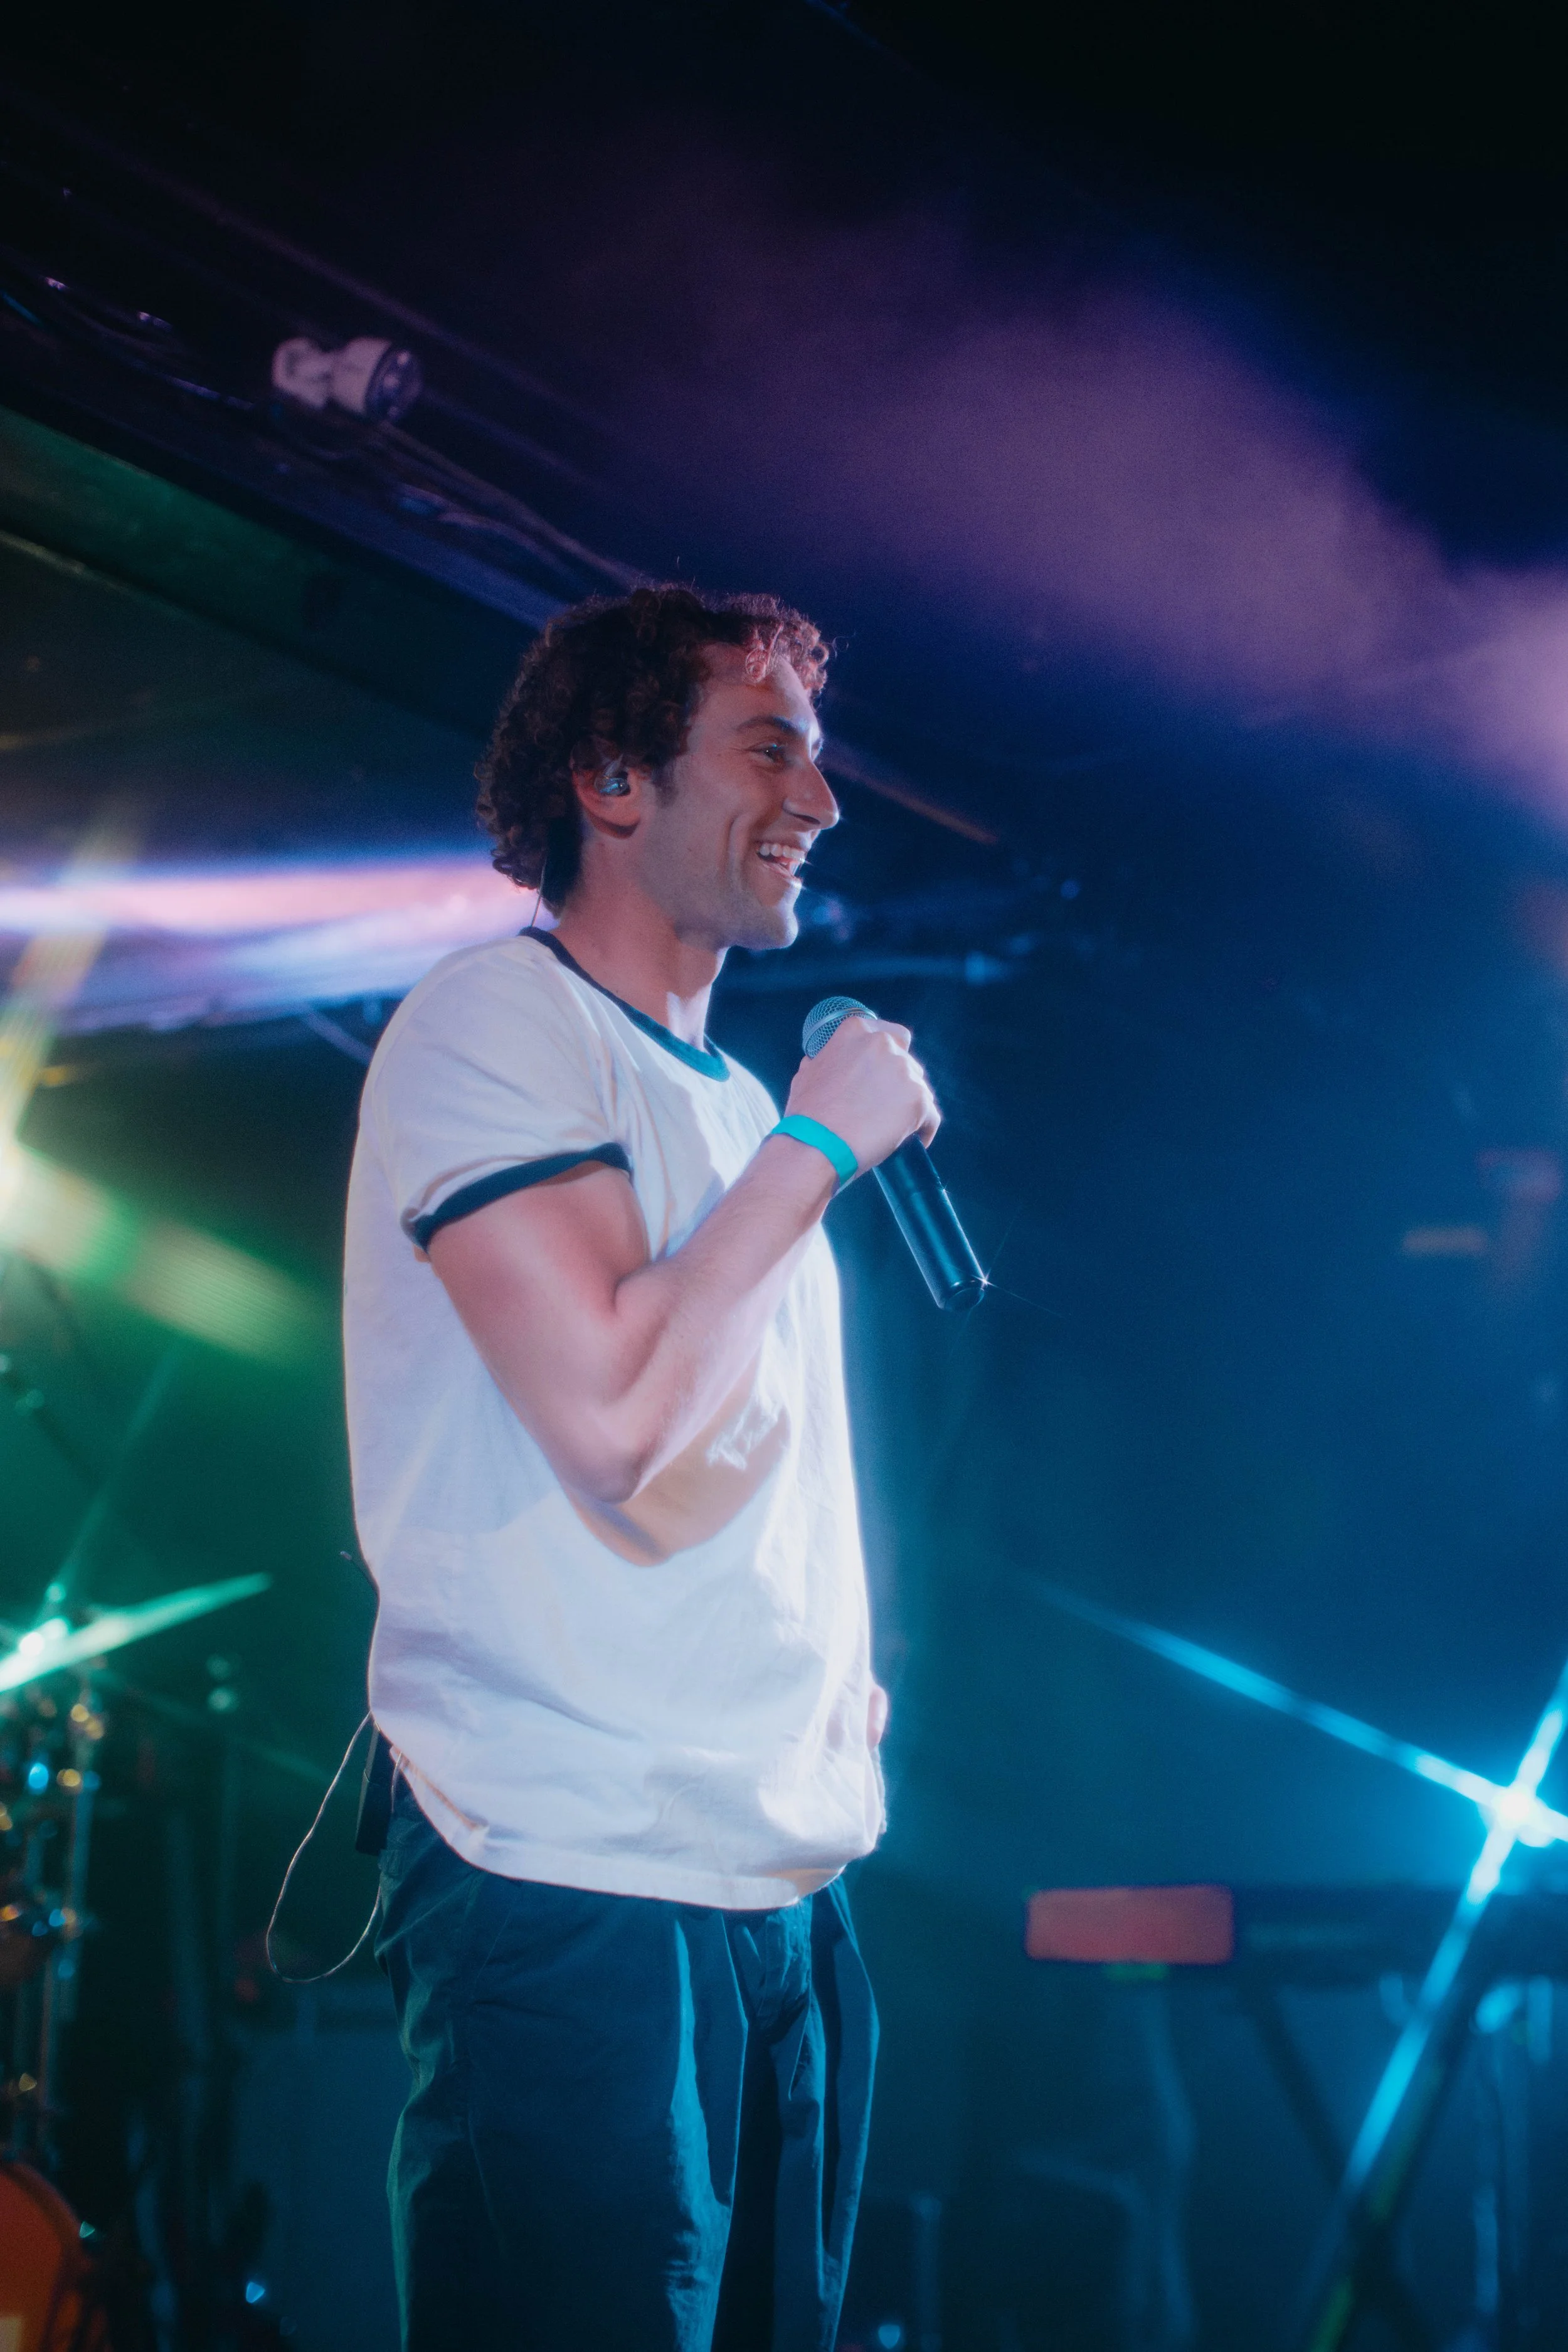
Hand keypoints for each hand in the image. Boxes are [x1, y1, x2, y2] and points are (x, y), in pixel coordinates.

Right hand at [782, 1017, 939, 1172]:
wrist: (814, 1145)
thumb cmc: (807, 1114)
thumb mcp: (807, 1073)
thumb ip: (825, 1061)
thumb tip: (826, 1061)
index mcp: (857, 1031)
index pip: (892, 1036)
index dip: (891, 1059)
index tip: (885, 1078)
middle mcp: (883, 1044)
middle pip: (908, 1063)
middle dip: (900, 1084)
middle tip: (885, 1108)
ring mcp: (904, 1070)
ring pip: (920, 1089)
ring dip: (910, 1106)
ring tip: (895, 1129)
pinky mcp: (919, 1100)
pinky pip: (931, 1117)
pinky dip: (924, 1130)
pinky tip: (913, 1142)